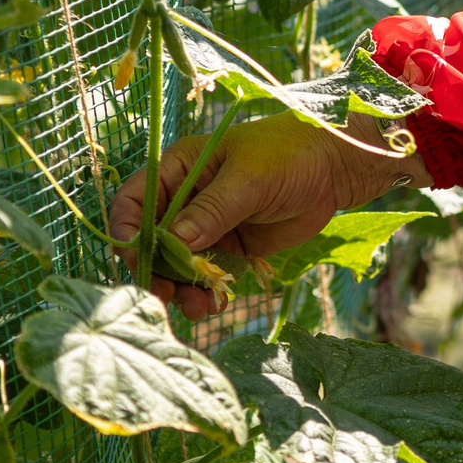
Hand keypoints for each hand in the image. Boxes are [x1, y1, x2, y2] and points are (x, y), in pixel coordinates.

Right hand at [109, 114, 429, 316]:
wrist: (336, 167)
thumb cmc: (288, 154)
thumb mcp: (249, 179)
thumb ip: (211, 210)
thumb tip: (174, 242)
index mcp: (178, 169)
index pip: (134, 201)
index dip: (127, 231)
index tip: (134, 259)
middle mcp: (185, 199)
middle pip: (152, 242)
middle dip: (156, 271)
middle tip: (165, 296)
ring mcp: (207, 226)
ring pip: (178, 265)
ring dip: (181, 289)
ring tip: (198, 308)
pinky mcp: (231, 247)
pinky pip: (207, 275)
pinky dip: (206, 292)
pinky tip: (215, 306)